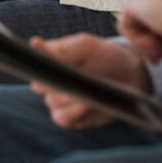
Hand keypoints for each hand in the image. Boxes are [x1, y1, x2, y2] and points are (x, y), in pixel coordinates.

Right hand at [27, 33, 151, 128]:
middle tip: (70, 77)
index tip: (48, 62)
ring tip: (85, 90)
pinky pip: (64, 119)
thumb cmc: (102, 55)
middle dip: (56, 82)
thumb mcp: (85, 46)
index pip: (33, 64)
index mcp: (48, 61)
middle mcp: (49, 83)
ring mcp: (59, 102)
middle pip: (42, 85)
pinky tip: (85, 104)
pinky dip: (74, 113)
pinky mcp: (72, 118)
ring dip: (69, 97)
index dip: (38, 64)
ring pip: (53, 102)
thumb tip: (34, 43)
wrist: (127, 74)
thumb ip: (61, 49)